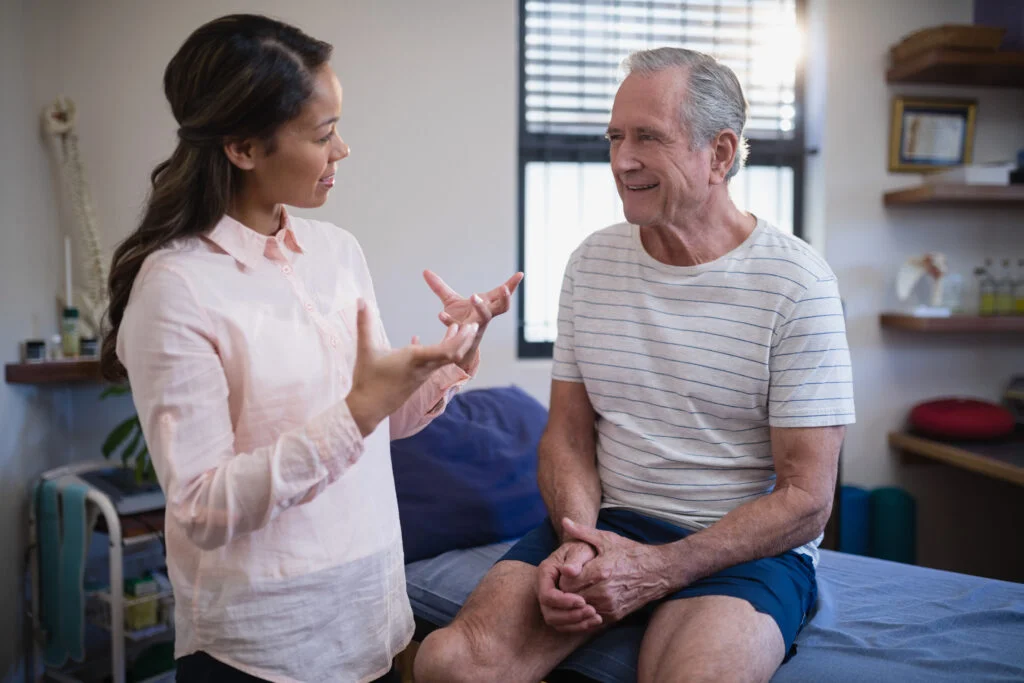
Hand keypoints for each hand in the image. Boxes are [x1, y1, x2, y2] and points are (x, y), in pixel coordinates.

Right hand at [346, 299, 476, 435]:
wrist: (368, 409)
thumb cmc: (367, 380)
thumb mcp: (365, 350)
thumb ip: (364, 323)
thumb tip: (360, 299)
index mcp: (415, 360)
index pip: (446, 350)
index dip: (461, 338)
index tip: (471, 326)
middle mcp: (424, 368)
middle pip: (452, 354)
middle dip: (464, 339)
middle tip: (474, 324)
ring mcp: (422, 376)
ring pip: (444, 359)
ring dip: (453, 343)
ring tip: (456, 326)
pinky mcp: (418, 380)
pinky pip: (435, 364)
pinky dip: (441, 351)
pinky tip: (432, 342)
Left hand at [423, 270, 522, 371]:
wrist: (454, 345)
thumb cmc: (458, 321)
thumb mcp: (450, 301)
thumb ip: (439, 287)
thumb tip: (425, 271)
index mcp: (486, 306)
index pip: (502, 295)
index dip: (512, 286)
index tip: (520, 274)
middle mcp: (484, 317)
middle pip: (502, 307)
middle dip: (505, 298)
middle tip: (503, 288)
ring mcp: (475, 326)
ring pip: (485, 317)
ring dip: (481, 307)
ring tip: (473, 296)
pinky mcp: (463, 335)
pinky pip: (458, 327)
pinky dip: (449, 320)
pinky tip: (440, 314)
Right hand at [537, 540, 601, 632]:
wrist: (587, 553)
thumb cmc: (584, 549)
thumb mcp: (581, 549)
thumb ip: (575, 559)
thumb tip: (569, 571)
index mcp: (545, 572)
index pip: (547, 595)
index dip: (563, 601)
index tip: (583, 600)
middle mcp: (545, 589)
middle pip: (549, 613)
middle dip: (570, 615)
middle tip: (591, 610)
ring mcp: (551, 602)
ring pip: (557, 622)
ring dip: (576, 623)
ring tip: (596, 616)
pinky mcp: (561, 610)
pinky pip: (566, 625)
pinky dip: (580, 626)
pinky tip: (596, 620)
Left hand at [558, 518, 671, 623]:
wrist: (658, 571)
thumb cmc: (630, 552)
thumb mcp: (607, 539)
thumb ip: (583, 532)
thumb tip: (564, 521)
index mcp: (600, 571)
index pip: (566, 582)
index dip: (563, 577)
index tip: (565, 572)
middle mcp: (604, 591)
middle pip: (571, 597)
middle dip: (566, 590)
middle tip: (568, 581)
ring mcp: (610, 605)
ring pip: (580, 609)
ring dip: (576, 601)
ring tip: (578, 589)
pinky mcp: (615, 615)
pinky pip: (592, 617)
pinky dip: (587, 609)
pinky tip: (590, 598)